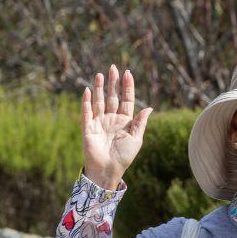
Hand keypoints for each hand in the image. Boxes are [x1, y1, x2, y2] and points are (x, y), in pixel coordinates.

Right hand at [81, 64, 152, 189]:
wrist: (109, 169)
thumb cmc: (124, 156)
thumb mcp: (136, 138)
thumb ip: (141, 122)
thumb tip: (149, 107)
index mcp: (125, 120)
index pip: (126, 99)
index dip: (127, 87)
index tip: (128, 73)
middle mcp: (111, 118)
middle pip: (112, 96)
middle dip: (113, 82)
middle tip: (113, 68)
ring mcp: (99, 121)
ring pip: (99, 101)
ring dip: (100, 88)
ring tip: (100, 74)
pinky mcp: (88, 127)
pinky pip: (87, 112)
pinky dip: (86, 101)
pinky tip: (88, 90)